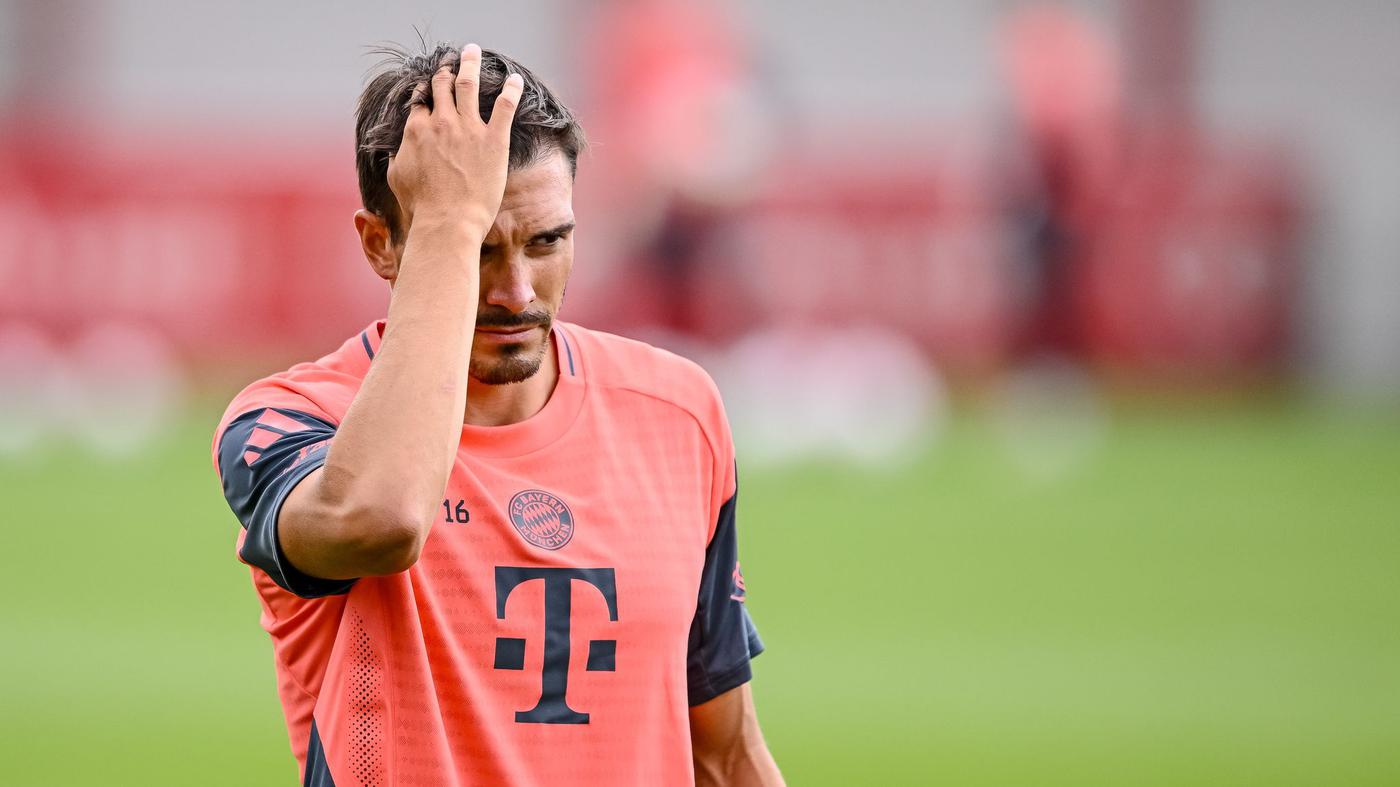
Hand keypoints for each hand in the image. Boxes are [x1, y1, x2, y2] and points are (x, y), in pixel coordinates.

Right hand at [387, 44, 523, 236]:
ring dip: (471, 64)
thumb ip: (396, 157)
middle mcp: (441, 122)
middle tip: (451, 61)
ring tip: (473, 52)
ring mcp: (469, 129)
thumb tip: (393, 150)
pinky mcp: (494, 140)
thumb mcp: (397, 178)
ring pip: (468, 84)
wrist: (448, 221)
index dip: (425, 89)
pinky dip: (511, 89)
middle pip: (442, 85)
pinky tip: (516, 79)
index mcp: (416, 130)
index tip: (429, 84)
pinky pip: (505, 106)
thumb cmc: (421, 207)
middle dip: (445, 69)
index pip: (420, 99)